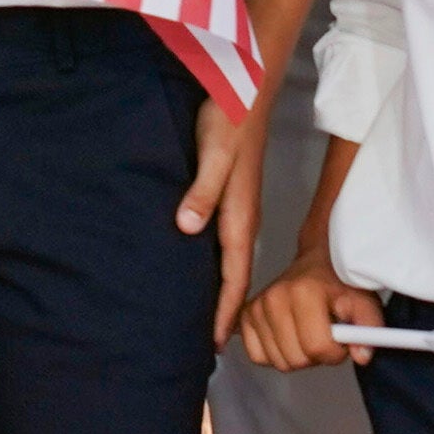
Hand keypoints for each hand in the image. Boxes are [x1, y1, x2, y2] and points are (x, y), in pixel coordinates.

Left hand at [176, 99, 267, 341]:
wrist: (245, 88)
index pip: (235, 275)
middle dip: (225, 310)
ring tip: (202, 316)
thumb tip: (188, 228)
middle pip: (235, 275)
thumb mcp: (213, 154)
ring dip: (220, 289)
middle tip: (206, 344)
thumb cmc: (228, 119)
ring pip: (230, 260)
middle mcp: (242, 218)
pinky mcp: (230, 195)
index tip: (216, 343)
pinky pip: (224, 241)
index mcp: (240, 216)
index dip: (226, 311)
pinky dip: (215, 263)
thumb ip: (202, 191)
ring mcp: (238, 208)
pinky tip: (199, 267)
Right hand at [236, 244, 380, 372]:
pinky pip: (258, 356)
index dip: (336, 352)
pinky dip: (274, 354)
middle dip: (317, 356)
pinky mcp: (246, 316)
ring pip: (280, 362)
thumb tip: (362, 356)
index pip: (318, 347)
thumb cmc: (340, 284)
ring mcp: (257, 307)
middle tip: (325, 336)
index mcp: (303, 292)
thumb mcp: (364, 301)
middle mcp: (274, 298)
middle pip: (298, 359)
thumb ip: (369, 326)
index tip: (341, 339)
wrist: (317, 264)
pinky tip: (288, 338)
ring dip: (298, 356)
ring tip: (308, 334)